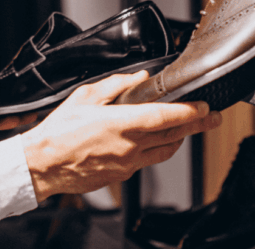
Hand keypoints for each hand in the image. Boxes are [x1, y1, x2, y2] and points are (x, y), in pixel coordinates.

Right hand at [20, 71, 221, 201]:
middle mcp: (129, 146)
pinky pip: (145, 162)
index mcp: (122, 123)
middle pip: (173, 135)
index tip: (205, 107)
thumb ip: (116, 85)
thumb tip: (138, 78)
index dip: (191, 112)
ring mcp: (127, 164)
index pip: (166, 117)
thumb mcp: (85, 96)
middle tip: (212, 118)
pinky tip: (151, 141)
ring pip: (163, 151)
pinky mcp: (121, 176)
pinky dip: (154, 149)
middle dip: (196, 126)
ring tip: (186, 129)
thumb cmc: (58, 132)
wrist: (42, 165)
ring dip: (178, 139)